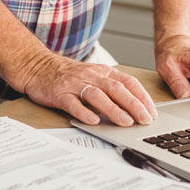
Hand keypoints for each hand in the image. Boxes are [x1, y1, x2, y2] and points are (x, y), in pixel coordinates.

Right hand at [17, 51, 157, 126]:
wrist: (37, 67)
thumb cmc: (68, 76)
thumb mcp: (93, 76)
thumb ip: (111, 88)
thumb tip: (135, 107)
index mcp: (102, 72)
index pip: (127, 82)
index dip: (142, 97)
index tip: (152, 111)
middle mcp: (91, 76)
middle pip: (116, 89)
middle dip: (133, 104)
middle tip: (145, 119)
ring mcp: (74, 84)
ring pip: (97, 96)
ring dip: (113, 109)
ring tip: (125, 122)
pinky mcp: (59, 93)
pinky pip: (73, 103)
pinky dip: (84, 112)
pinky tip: (93, 121)